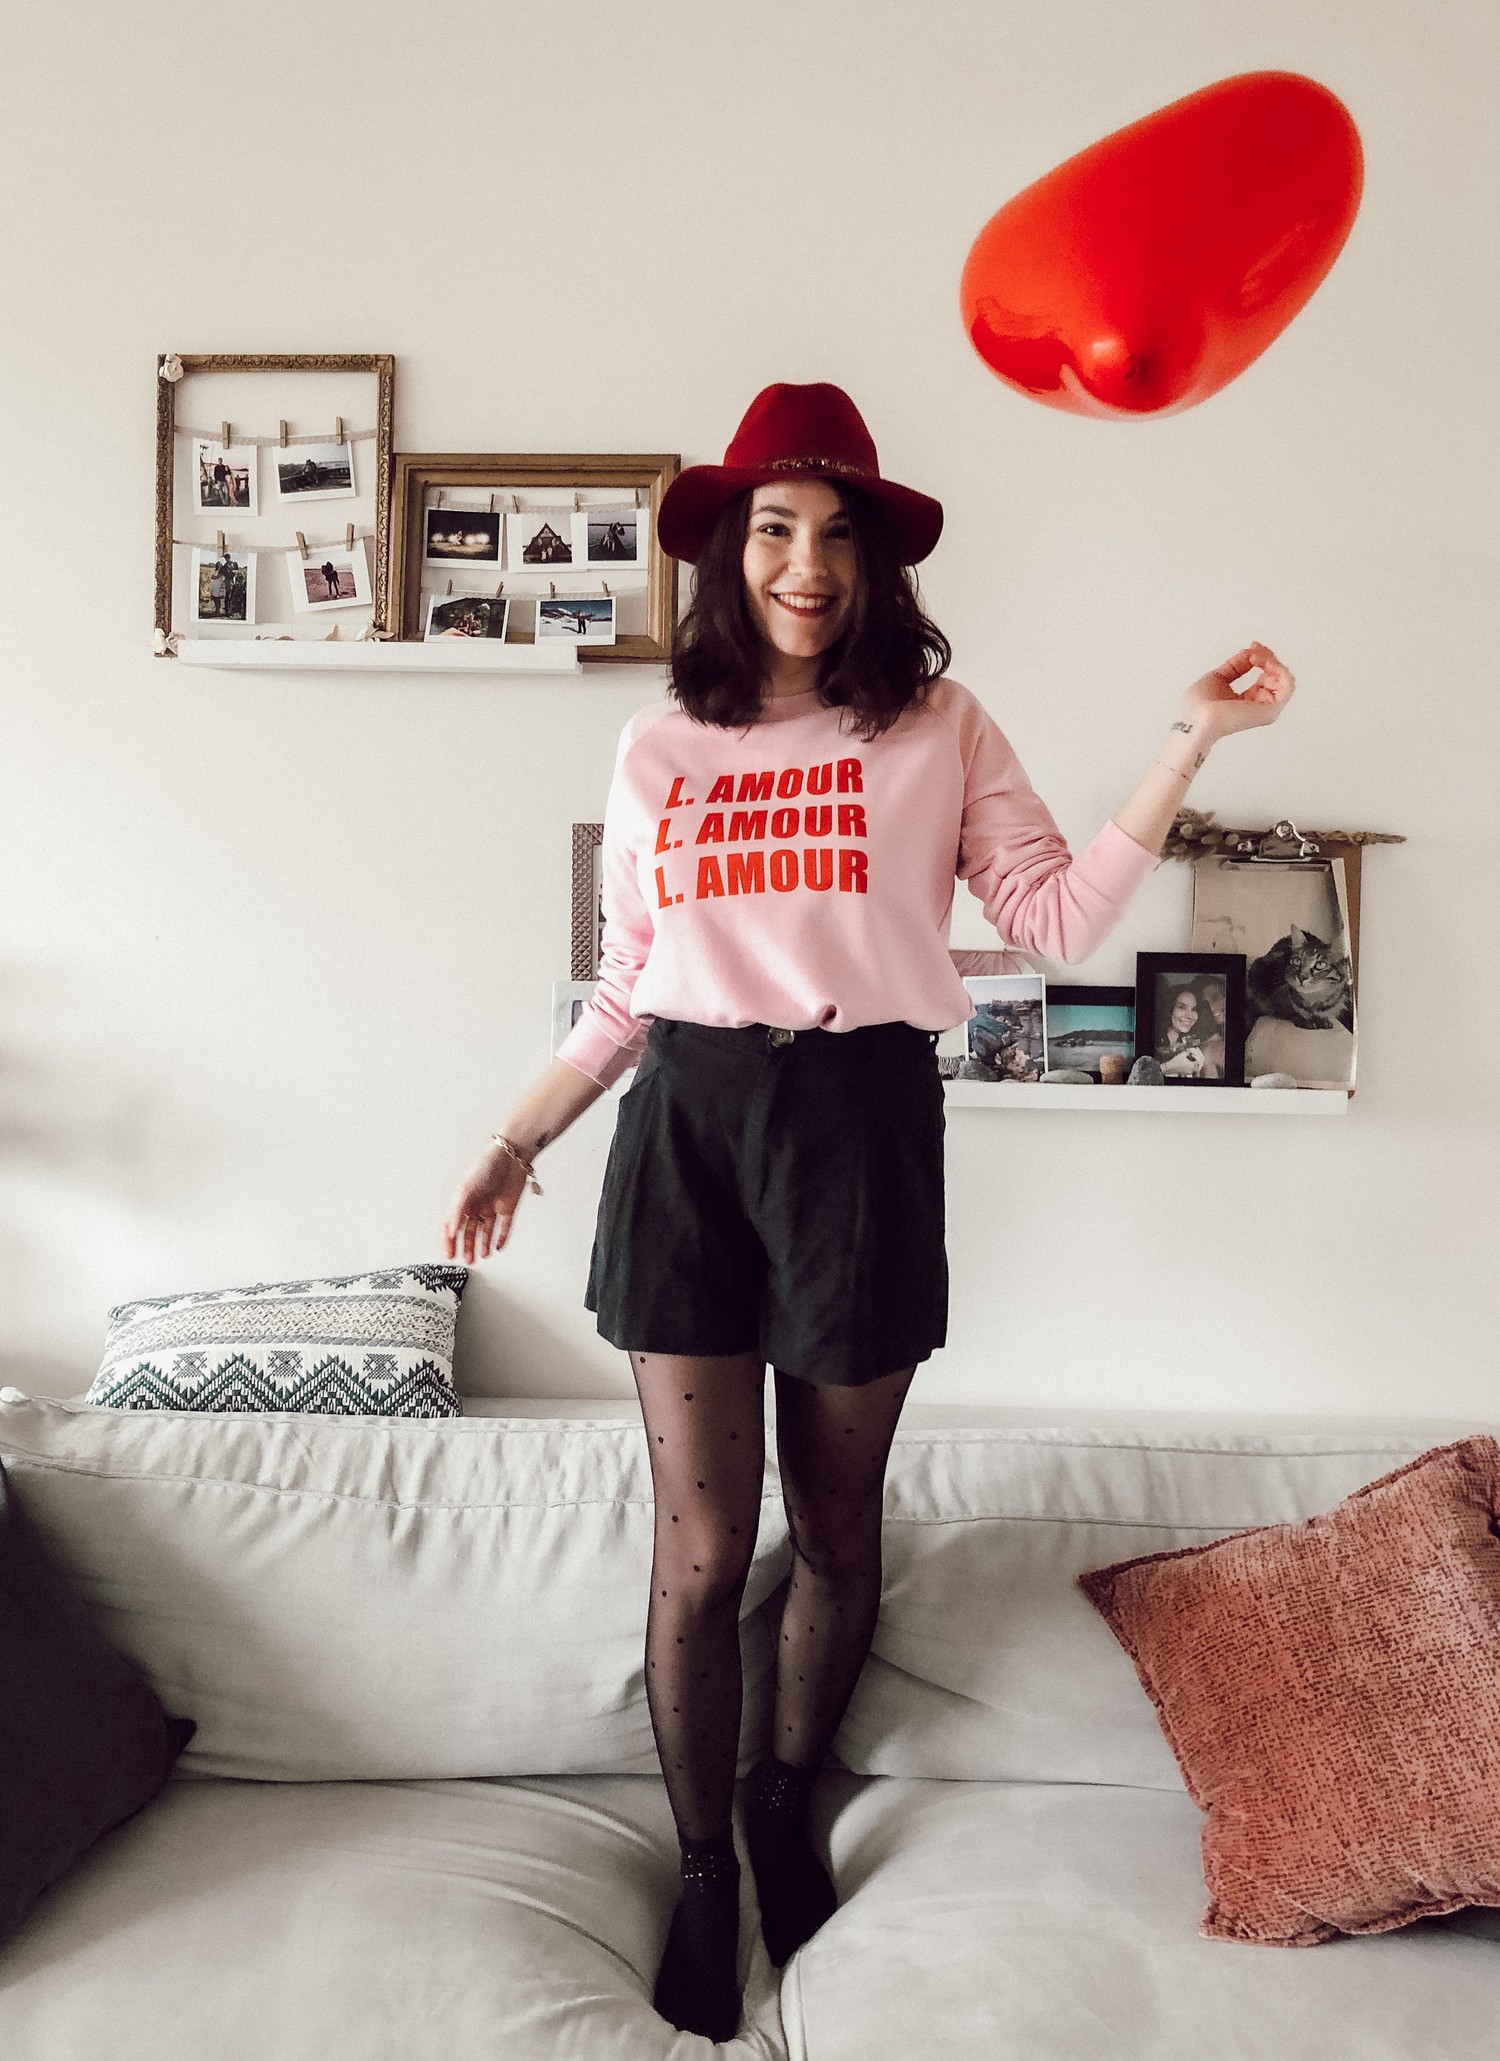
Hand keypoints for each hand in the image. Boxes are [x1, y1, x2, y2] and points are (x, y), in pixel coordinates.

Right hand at [442, 1142, 529, 1262]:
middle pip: (469, 1230)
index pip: (452, 1224)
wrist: (512, 1157)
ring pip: (485, 1231)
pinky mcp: (507, 1208)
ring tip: (479, 1257)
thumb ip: (457, 1212)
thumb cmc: (486, 1166)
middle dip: (466, 1246)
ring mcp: (492, 1207)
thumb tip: (451, 1231)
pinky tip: (497, 1248)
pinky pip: (504, 1227)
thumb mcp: (465, 1189)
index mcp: (463, 1200)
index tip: (449, 1254)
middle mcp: (476, 1204)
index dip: (450, 1240)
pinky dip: (500, 1238)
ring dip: (481, 1245)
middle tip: (465, 1260)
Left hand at [1180, 642, 1294, 744]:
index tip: (1251, 647)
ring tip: (1256, 657)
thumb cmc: (1199, 708)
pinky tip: (1264, 663)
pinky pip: (1288, 685)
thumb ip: (1236, 666)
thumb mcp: (1218, 677)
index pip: (1265, 675)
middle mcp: (1258, 705)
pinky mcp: (1271, 710)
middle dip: (1266, 656)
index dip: (1261, 657)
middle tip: (1253, 650)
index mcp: (1246, 700)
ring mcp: (1266, 709)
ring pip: (1284, 678)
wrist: (1196, 718)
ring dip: (1272, 661)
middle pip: (1276, 675)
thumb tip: (1249, 653)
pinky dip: (1280, 669)